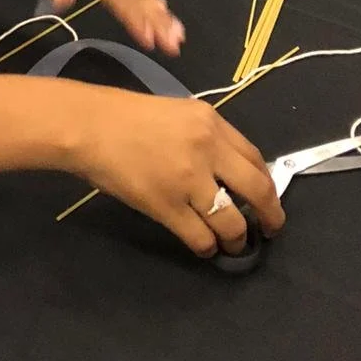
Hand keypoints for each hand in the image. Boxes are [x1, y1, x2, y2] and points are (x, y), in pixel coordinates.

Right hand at [72, 89, 284, 257]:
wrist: (90, 126)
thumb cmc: (127, 116)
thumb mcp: (177, 113)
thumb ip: (205, 137)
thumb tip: (227, 170)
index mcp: (211, 122)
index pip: (255, 158)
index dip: (267, 184)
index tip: (267, 198)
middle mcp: (207, 149)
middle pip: (257, 190)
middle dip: (271, 216)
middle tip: (270, 229)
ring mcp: (188, 180)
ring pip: (232, 222)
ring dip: (238, 238)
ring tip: (233, 243)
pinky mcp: (168, 206)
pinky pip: (201, 237)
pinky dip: (208, 247)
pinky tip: (205, 246)